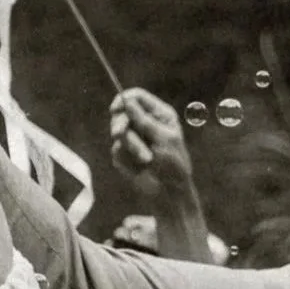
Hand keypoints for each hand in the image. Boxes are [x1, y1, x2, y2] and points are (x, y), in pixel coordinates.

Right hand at [109, 89, 197, 205]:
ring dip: (130, 146)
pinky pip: (116, 149)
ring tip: (146, 159)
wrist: (168, 192)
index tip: (115, 108)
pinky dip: (126, 158)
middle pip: (122, 112)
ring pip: (118, 132)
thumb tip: (127, 101)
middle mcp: (145, 123)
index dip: (124, 99)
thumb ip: (143, 120)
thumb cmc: (173, 164)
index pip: (137, 96)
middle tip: (120, 133)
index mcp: (159, 114)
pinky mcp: (124, 153)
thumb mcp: (162, 139)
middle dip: (122, 125)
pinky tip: (139, 167)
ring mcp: (134, 137)